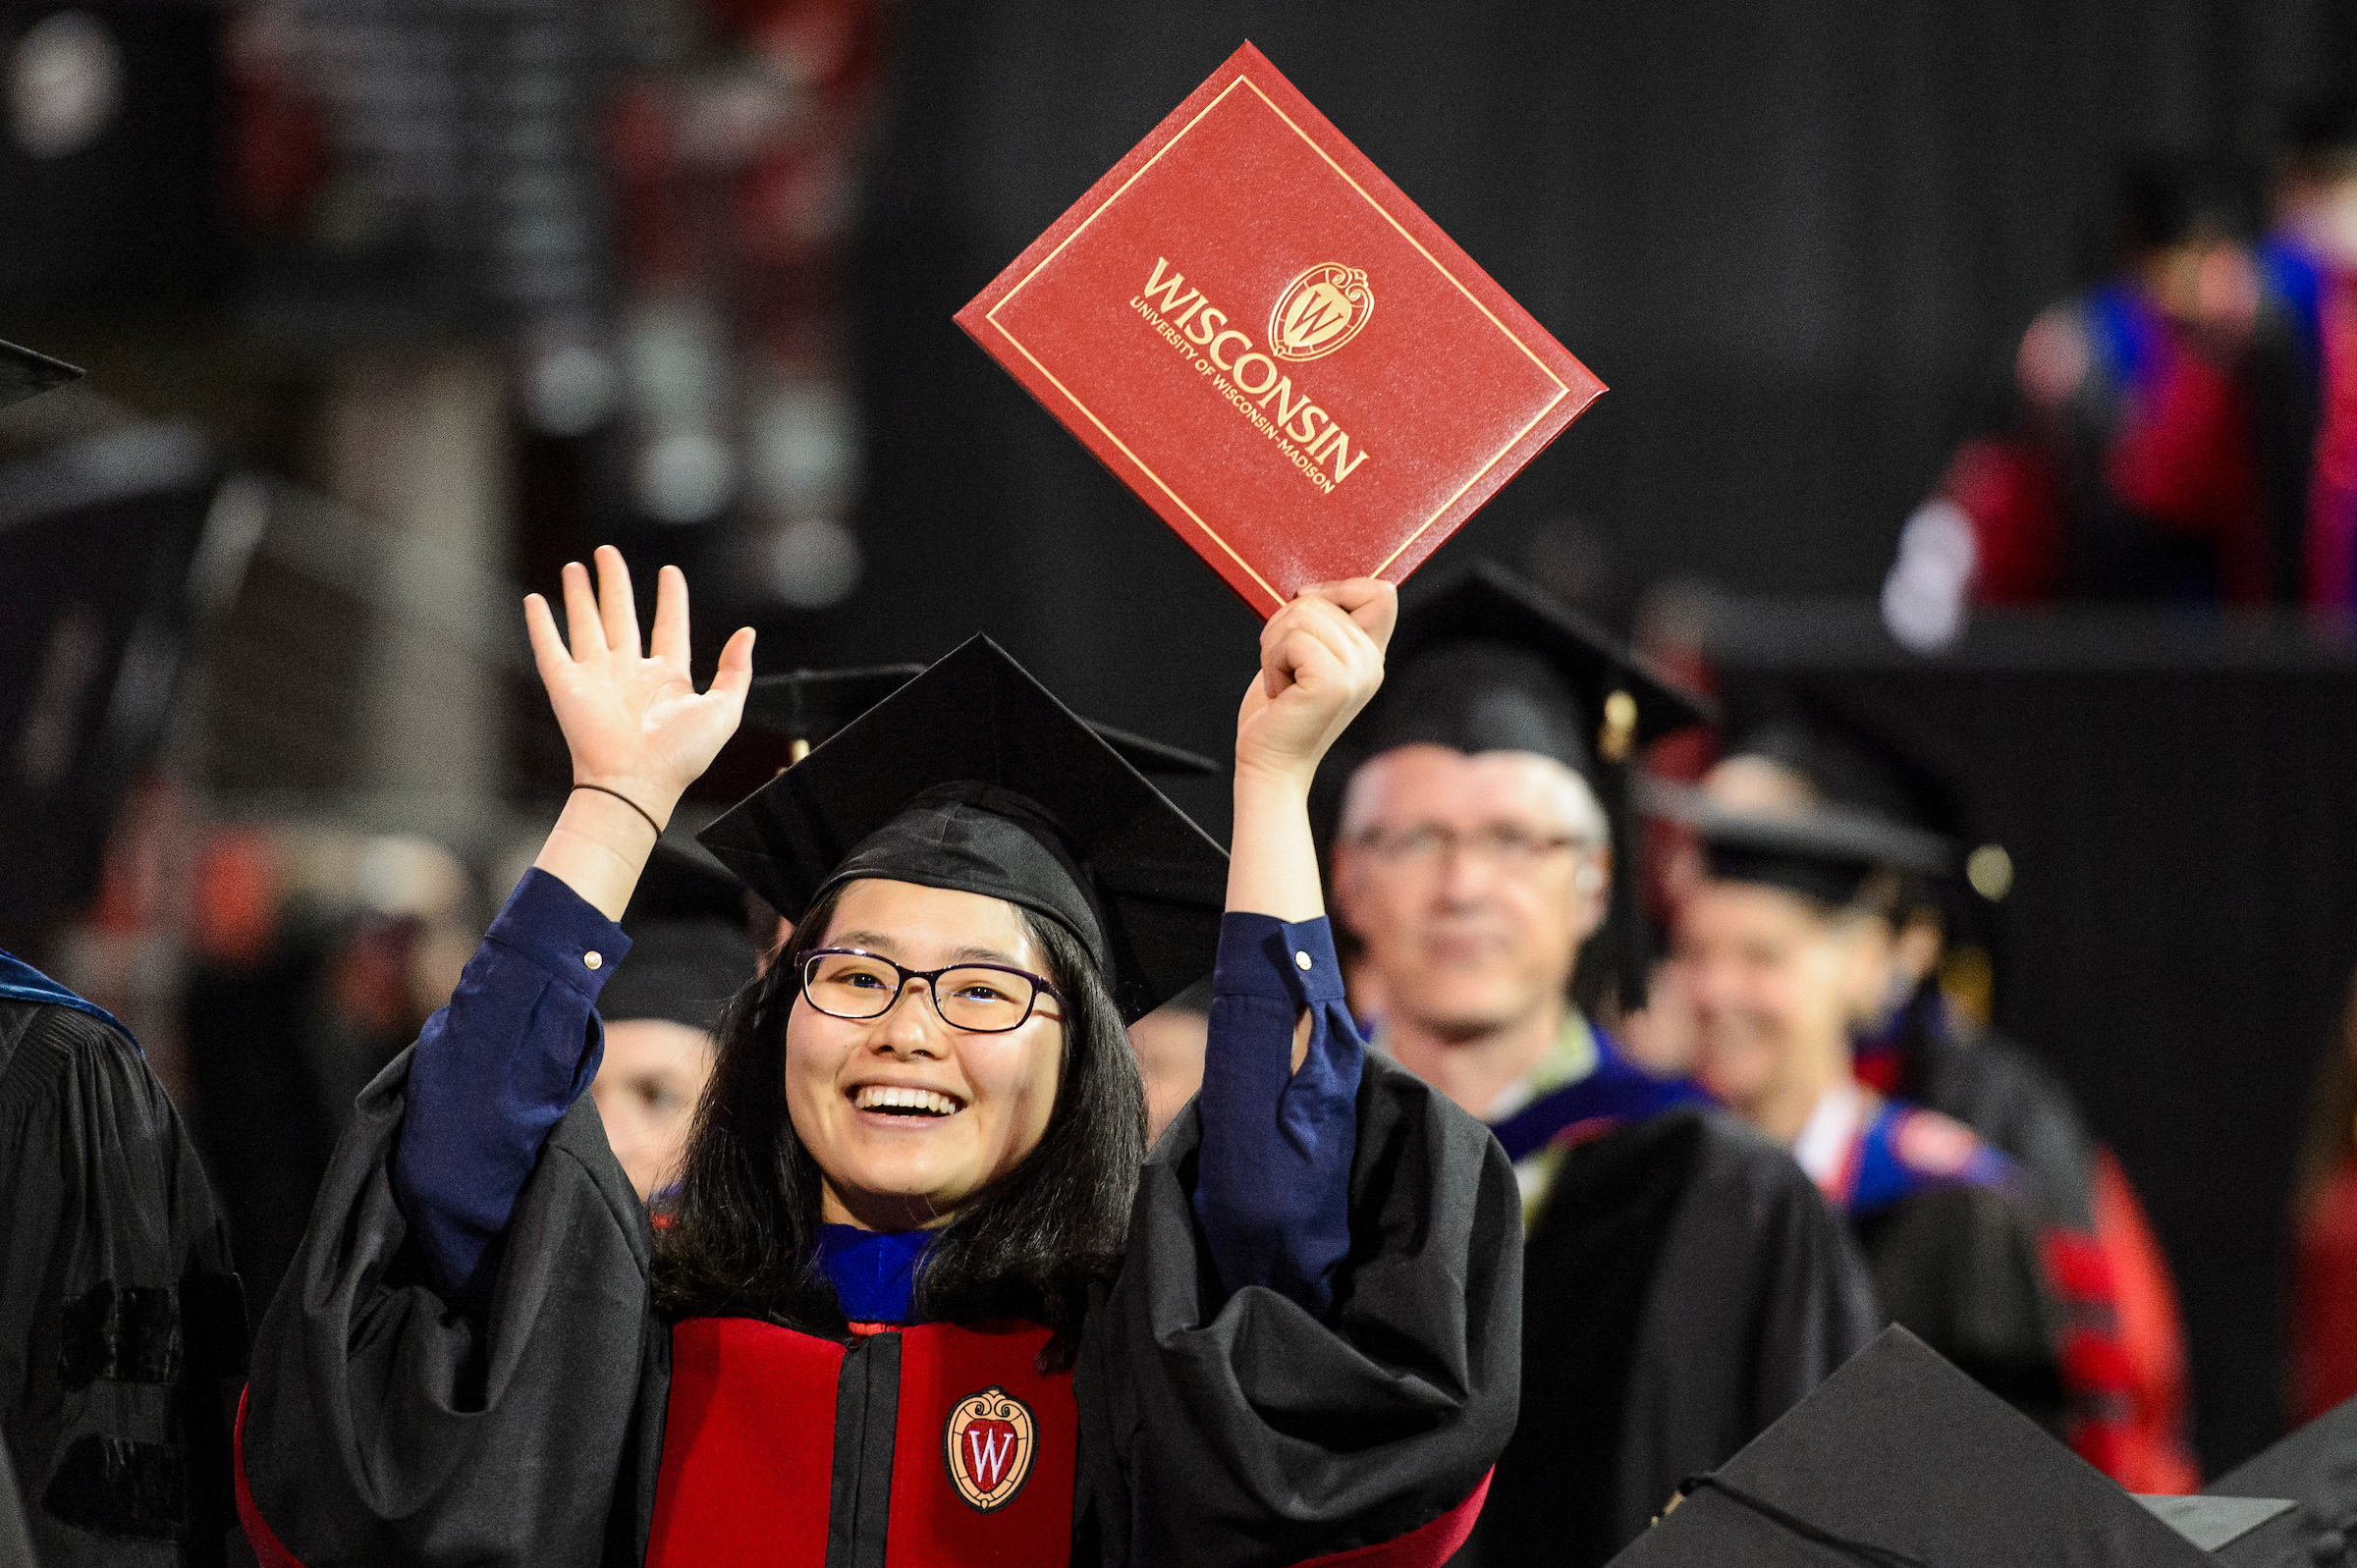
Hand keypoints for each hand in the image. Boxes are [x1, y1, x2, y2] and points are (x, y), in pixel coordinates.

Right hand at [524, 546, 754, 826]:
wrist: (636, 783)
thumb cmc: (681, 755)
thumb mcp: (724, 710)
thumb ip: (735, 671)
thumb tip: (747, 633)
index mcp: (668, 678)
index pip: (669, 627)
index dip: (671, 599)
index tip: (669, 572)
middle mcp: (630, 673)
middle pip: (621, 616)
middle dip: (615, 584)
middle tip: (607, 552)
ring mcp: (597, 677)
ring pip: (585, 624)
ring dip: (580, 595)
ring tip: (576, 566)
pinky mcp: (566, 686)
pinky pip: (550, 647)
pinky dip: (540, 624)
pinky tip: (534, 600)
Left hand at [1233, 578, 1395, 793]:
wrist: (1271, 762)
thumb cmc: (1281, 710)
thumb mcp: (1307, 656)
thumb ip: (1321, 625)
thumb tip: (1309, 591)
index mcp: (1371, 653)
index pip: (1380, 591)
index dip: (1336, 590)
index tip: (1305, 617)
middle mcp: (1372, 662)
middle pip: (1319, 600)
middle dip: (1283, 628)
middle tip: (1285, 669)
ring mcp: (1357, 673)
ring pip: (1302, 614)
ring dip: (1274, 647)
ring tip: (1284, 681)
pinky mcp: (1333, 684)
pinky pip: (1292, 640)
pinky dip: (1272, 662)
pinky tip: (1280, 691)